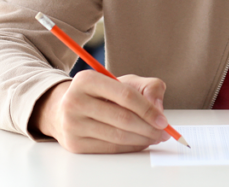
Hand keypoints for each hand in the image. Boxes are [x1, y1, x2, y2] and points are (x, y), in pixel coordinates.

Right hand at [31, 71, 171, 152]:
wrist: (65, 109)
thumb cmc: (100, 94)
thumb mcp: (123, 81)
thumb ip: (148, 87)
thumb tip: (158, 108)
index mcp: (87, 79)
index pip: (125, 95)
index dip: (148, 109)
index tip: (163, 120)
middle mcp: (75, 101)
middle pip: (122, 118)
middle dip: (148, 128)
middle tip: (163, 132)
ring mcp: (72, 124)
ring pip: (117, 136)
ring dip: (142, 139)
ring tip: (154, 137)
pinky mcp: (74, 144)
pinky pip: (109, 148)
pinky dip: (129, 147)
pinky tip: (139, 142)